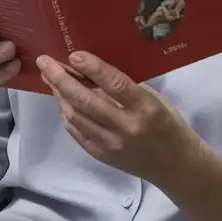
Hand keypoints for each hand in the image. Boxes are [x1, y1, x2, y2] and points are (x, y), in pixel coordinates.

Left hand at [37, 51, 197, 183]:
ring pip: (76, 116)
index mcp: (146, 108)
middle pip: (86, 101)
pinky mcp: (102, 156)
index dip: (92, 68)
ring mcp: (112, 144)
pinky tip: (60, 100)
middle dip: (61, 79)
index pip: (114, 84)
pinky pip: (76, 132)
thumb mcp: (155, 100)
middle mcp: (127, 127)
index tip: (72, 54)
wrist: (176, 166)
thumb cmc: (169, 125)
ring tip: (49, 77)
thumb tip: (91, 70)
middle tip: (44, 62)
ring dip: (59, 95)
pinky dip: (66, 114)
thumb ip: (126, 88)